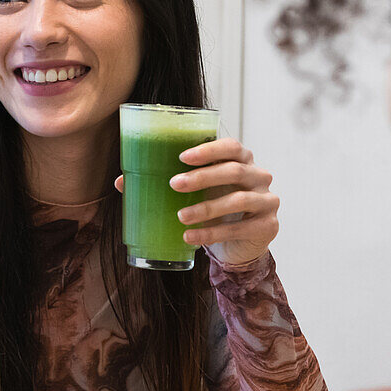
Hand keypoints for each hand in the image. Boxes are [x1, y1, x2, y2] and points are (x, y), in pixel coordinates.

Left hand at [117, 138, 278, 265]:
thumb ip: (165, 183)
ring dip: (206, 208)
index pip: (232, 146)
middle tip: (173, 184)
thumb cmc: (214, 209)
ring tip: (180, 217)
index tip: (181, 156)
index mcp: (243, 160)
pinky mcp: (268, 226)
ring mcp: (267, 201)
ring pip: (238, 200)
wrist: (240, 244)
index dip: (208, 149)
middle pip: (234, 170)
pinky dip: (212, 234)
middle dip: (202, 177)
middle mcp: (259, 176)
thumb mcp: (195, 193)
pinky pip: (240, 228)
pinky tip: (190, 237)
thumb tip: (122, 182)